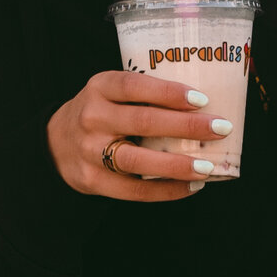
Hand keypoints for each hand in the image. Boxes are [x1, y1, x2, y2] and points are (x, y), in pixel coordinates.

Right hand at [49, 68, 234, 200]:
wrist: (55, 143)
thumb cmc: (100, 112)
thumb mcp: (110, 92)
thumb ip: (143, 96)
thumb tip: (203, 107)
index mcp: (99, 87)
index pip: (135, 86)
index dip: (169, 93)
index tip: (202, 99)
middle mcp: (92, 117)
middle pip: (143, 122)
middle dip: (187, 127)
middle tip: (221, 128)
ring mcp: (90, 151)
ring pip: (138, 160)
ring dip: (177, 165)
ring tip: (208, 166)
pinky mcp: (92, 181)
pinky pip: (134, 190)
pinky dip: (166, 190)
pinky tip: (191, 186)